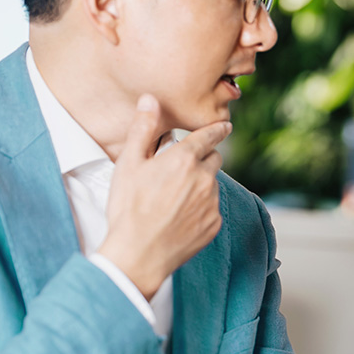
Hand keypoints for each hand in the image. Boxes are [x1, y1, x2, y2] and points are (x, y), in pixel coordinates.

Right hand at [97, 94, 230, 298]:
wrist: (138, 254)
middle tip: (182, 169)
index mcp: (184, 159)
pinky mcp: (214, 224)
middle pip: (214, 159)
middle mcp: (204, 178)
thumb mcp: (129, 164)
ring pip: (212, 185)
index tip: (225, 126)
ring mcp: (211, 202)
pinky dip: (200, 208)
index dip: (217, 129)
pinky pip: (212, 208)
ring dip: (200, 185)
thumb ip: (143, 129)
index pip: (209, 136)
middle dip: (203, 159)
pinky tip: (179, 217)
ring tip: (173, 199)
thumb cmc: (129, 208)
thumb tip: (150, 99)